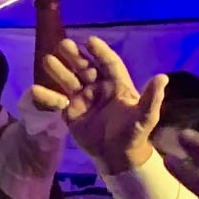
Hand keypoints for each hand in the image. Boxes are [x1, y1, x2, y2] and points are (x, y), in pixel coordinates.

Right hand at [29, 36, 164, 174]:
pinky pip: (57, 101)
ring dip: (59, 70)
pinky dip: (46, 96)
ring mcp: (83, 98)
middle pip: (86, 68)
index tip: (89, 41)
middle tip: (63, 44)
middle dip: (75, 57)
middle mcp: (99, 87)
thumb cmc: (134, 134)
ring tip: (47, 60)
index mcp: (117, 85)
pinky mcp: (70, 112)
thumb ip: (151, 98)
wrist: (117, 156)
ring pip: (69, 80)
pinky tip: (35, 89)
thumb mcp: (145, 117)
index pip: (109, 64)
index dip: (100, 52)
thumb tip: (162, 78)